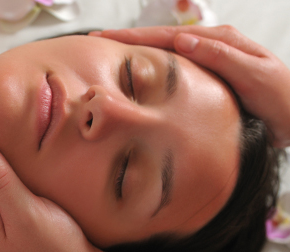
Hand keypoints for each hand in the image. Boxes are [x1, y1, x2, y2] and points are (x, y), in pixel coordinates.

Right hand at [90, 25, 289, 147]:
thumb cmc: (282, 98)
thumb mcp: (256, 76)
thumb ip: (222, 57)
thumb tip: (184, 41)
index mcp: (219, 41)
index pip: (167, 36)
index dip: (134, 37)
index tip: (107, 38)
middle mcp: (210, 47)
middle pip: (160, 39)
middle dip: (127, 39)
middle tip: (98, 41)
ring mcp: (207, 61)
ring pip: (164, 52)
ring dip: (136, 52)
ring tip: (110, 53)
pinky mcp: (205, 76)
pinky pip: (172, 68)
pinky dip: (151, 67)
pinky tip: (139, 73)